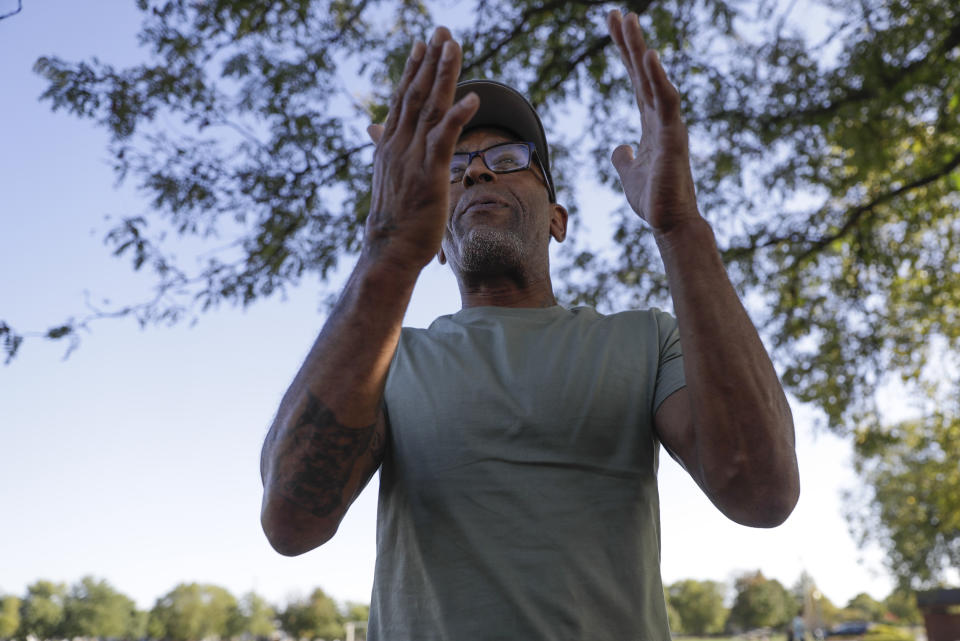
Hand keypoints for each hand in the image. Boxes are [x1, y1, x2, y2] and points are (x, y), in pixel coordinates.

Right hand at [363, 27, 479, 269]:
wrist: (388, 251)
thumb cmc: (392, 222)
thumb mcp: (388, 180)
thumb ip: (386, 151)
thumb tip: (376, 131)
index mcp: (390, 147)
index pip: (402, 100)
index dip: (413, 70)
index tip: (421, 45)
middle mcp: (398, 146)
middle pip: (416, 95)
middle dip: (429, 61)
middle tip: (441, 31)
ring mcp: (412, 159)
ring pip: (430, 108)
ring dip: (443, 76)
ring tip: (453, 47)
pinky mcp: (429, 175)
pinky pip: (445, 140)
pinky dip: (458, 117)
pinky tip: (473, 98)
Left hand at [607, 10, 699, 233]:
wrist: (669, 223)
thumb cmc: (653, 200)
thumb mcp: (629, 174)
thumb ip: (623, 158)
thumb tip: (618, 148)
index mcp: (650, 122)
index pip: (636, 80)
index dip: (625, 53)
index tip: (613, 26)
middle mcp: (661, 117)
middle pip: (643, 72)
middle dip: (629, 42)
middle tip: (616, 12)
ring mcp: (669, 125)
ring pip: (654, 79)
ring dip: (640, 50)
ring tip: (629, 20)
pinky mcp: (673, 137)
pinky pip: (667, 101)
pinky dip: (659, 79)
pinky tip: (649, 57)